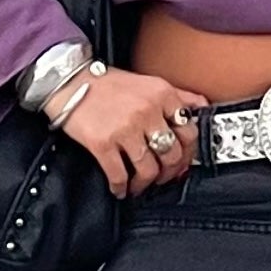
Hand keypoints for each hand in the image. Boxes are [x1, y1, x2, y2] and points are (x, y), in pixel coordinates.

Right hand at [52, 66, 206, 196]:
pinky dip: (121, 187)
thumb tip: (202, 109)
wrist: (68, 81)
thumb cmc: (107, 84)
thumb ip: (178, 95)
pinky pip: (119, 175)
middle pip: (172, 155)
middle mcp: (147, 111)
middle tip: (162, 178)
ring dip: (145, 183)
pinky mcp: (102, 143)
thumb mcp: (149, 83)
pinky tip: (120, 189)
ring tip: (140, 185)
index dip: (189, 153)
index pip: (189, 132)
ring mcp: (125, 128)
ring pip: (148, 169)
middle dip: (169, 173)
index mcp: (162, 95)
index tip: (183, 162)